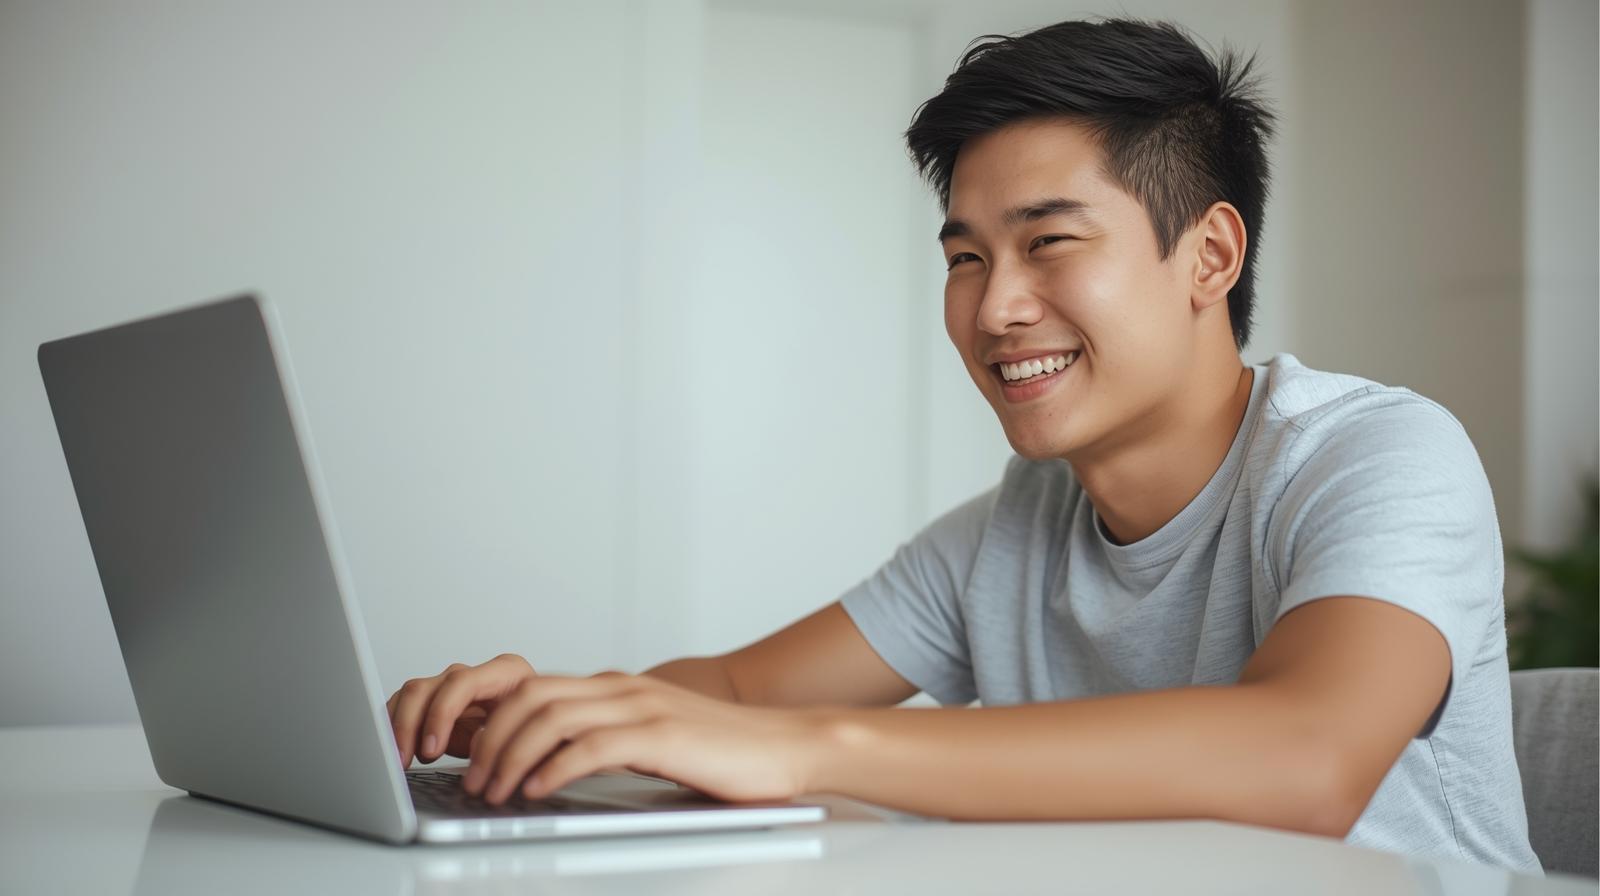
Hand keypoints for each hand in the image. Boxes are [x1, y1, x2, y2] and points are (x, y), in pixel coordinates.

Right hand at [386, 653, 536, 767]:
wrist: (542, 737)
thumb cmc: (543, 733)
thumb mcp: (531, 738)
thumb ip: (506, 738)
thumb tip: (480, 746)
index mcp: (507, 673)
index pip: (461, 683)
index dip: (441, 715)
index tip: (432, 749)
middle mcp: (478, 675)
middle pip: (428, 687)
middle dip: (410, 725)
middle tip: (405, 759)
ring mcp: (456, 688)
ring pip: (412, 696)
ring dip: (399, 728)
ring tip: (401, 760)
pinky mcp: (441, 704)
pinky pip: (407, 707)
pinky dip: (397, 728)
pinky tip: (401, 752)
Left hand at [460, 671, 827, 805]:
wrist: (786, 746)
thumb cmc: (723, 751)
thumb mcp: (652, 737)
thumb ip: (610, 738)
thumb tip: (556, 763)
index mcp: (617, 687)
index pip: (531, 686)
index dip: (492, 719)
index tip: (472, 756)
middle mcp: (623, 688)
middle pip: (529, 696)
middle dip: (489, 739)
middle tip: (473, 779)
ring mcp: (642, 707)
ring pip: (550, 716)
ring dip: (511, 756)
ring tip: (496, 792)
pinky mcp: (661, 735)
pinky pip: (591, 745)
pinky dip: (554, 769)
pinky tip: (538, 791)